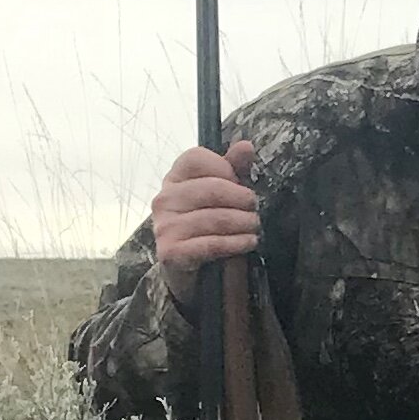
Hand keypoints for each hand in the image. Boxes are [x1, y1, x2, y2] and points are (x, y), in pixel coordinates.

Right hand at [152, 137, 258, 306]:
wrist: (191, 273)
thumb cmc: (209, 228)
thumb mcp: (223, 196)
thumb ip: (233, 169)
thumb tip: (246, 145)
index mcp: (173, 179)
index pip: (196, 158)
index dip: (225, 169)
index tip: (239, 183)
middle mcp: (163, 199)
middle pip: (212, 188)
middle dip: (242, 199)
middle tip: (255, 209)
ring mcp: (164, 226)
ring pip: (215, 218)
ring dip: (244, 223)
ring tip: (255, 227)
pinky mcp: (170, 252)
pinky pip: (211, 244)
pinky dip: (236, 243)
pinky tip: (249, 242)